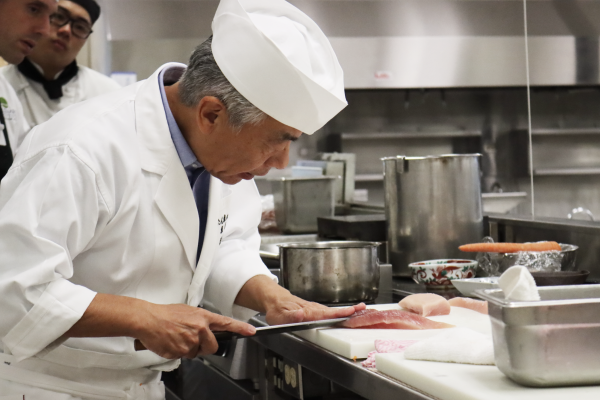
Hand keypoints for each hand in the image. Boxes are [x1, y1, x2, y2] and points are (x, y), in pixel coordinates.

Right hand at [135, 303, 255, 358]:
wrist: (148, 319)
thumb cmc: (166, 314)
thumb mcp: (188, 312)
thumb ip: (200, 321)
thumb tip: (206, 329)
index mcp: (203, 317)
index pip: (226, 323)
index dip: (240, 328)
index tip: (251, 331)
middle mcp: (200, 328)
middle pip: (212, 346)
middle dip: (204, 347)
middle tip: (191, 339)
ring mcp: (191, 341)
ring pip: (196, 353)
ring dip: (188, 349)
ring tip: (177, 337)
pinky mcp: (181, 351)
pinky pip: (184, 356)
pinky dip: (178, 352)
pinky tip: (171, 342)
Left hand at [264, 293, 365, 325]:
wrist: (274, 300)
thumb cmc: (277, 309)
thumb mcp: (280, 316)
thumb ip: (291, 316)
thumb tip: (302, 315)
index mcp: (307, 312)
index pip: (326, 314)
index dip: (339, 313)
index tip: (351, 312)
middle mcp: (313, 309)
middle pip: (334, 310)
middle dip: (349, 310)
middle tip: (363, 308)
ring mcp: (315, 308)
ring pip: (333, 310)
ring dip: (347, 310)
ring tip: (360, 309)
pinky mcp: (315, 310)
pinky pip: (330, 311)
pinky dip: (340, 311)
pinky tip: (347, 312)